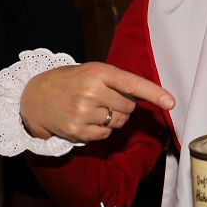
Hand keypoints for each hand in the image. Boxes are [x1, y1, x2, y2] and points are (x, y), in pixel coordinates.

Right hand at [21, 62, 174, 141]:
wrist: (35, 96)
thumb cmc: (72, 81)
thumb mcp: (94, 72)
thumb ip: (119, 82)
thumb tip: (147, 97)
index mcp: (99, 72)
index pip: (132, 83)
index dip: (154, 93)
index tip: (171, 102)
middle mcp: (91, 92)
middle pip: (129, 107)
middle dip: (123, 105)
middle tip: (104, 98)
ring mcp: (83, 112)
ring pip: (119, 122)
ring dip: (114, 118)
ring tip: (94, 109)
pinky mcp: (77, 131)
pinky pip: (106, 134)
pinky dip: (102, 129)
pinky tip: (87, 120)